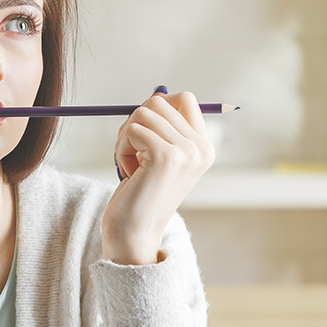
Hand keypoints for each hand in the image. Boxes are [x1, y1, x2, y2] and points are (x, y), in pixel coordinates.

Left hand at [103, 89, 214, 264]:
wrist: (134, 234)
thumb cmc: (140, 194)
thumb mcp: (157, 156)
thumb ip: (162, 126)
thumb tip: (158, 93)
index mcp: (204, 147)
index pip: (185, 98)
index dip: (157, 108)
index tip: (145, 137)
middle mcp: (201, 148)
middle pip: (159, 101)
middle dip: (136, 123)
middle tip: (134, 154)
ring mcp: (186, 152)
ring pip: (142, 113)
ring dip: (126, 138)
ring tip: (132, 166)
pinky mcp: (165, 157)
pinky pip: (132, 130)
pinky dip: (121, 149)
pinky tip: (129, 174)